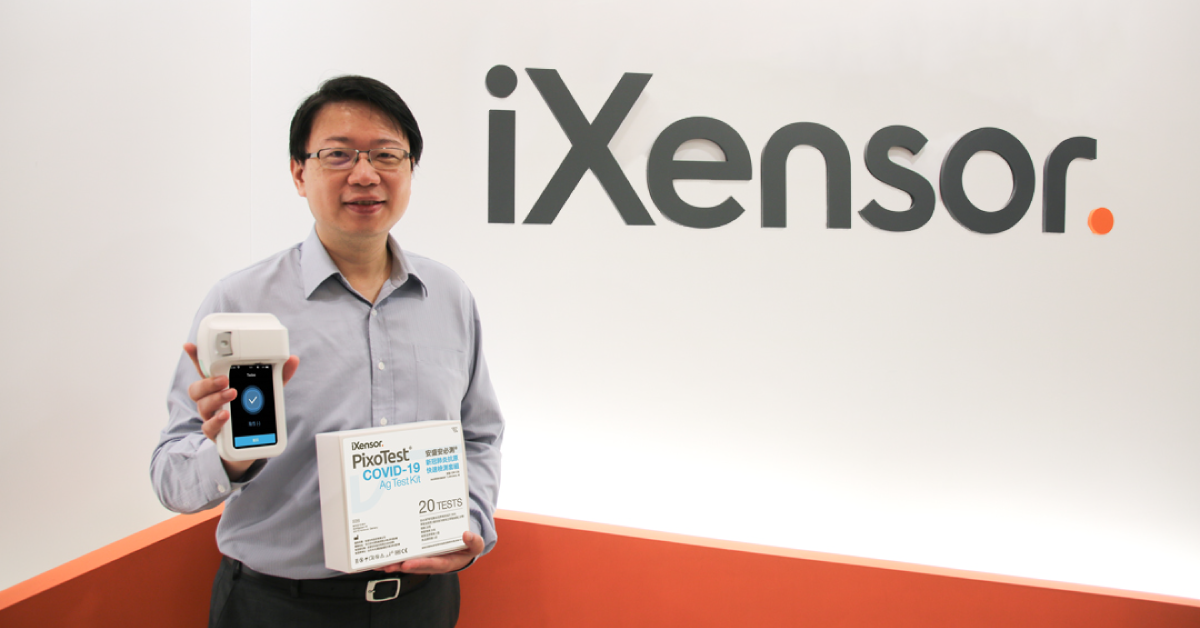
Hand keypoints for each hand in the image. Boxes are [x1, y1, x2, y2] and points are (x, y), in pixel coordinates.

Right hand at [182, 343, 299, 477]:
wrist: (251, 444)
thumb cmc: (254, 412)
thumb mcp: (268, 392)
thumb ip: (278, 376)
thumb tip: (293, 360)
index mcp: (221, 387)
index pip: (205, 370)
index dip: (195, 358)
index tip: (190, 345)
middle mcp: (211, 401)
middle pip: (197, 389)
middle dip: (208, 382)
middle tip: (224, 379)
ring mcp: (211, 417)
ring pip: (202, 406)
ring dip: (215, 399)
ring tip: (231, 394)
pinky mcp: (215, 434)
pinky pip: (209, 428)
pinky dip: (217, 421)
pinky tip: (226, 416)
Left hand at [380, 531, 483, 574]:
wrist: (462, 547)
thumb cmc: (467, 547)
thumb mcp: (475, 546)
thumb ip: (474, 542)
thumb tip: (466, 534)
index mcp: (446, 562)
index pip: (432, 564)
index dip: (419, 564)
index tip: (407, 564)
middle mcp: (432, 562)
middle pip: (414, 566)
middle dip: (400, 566)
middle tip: (387, 564)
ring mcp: (424, 559)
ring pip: (406, 562)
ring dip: (393, 563)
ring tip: (378, 563)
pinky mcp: (418, 554)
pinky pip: (405, 555)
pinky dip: (394, 556)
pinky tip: (381, 555)